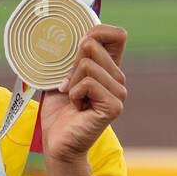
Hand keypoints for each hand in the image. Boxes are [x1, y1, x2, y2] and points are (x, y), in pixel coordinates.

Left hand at [39, 24, 127, 164]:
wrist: (57, 143)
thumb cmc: (59, 112)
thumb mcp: (62, 77)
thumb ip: (72, 56)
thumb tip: (75, 34)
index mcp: (109, 69)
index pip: (117, 35)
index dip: (98, 32)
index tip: (78, 47)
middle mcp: (118, 79)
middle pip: (92, 47)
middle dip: (71, 66)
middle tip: (70, 88)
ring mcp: (119, 93)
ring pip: (87, 65)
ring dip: (72, 83)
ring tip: (74, 101)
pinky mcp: (114, 106)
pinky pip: (88, 83)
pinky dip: (74, 94)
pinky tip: (78, 108)